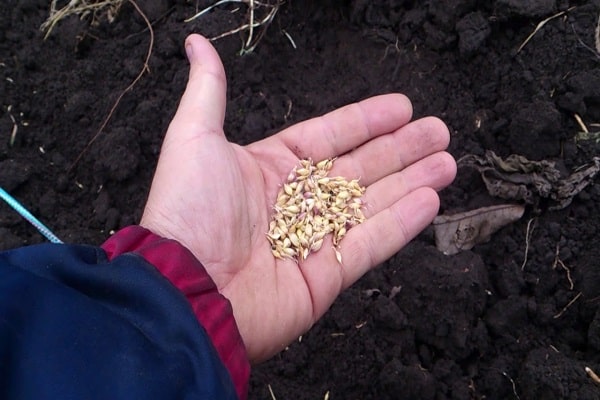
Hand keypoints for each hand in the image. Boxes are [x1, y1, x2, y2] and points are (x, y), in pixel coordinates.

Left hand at [140, 34, 455, 362]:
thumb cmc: (188, 212)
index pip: (329, 136)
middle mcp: (296, 202)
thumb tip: (198, 45)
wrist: (188, 290)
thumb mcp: (195, 137)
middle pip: (360, 168)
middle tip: (438, 131)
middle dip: (401, 149)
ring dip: (413, 181)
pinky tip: (431, 198)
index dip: (366, 121)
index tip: (402, 106)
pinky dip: (403, 222)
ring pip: (374, 203)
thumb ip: (209, 90)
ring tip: (448, 161)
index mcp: (271, 168)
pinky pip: (373, 243)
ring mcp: (315, 239)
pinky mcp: (329, 275)